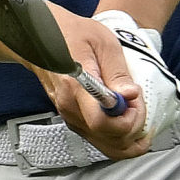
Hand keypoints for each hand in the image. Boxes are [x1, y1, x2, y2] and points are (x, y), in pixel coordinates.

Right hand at [28, 1, 153, 159]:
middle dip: (134, 127)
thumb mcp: (102, 42)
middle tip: (138, 103)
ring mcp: (70, 116)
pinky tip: (128, 122)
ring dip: (129, 135)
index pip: (102, 123)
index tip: (135, 101)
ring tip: (136, 112)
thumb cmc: (71, 34)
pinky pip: (100, 139)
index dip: (127, 119)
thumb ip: (117, 71)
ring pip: (106, 145)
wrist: (41, 37)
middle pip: (108, 139)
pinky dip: (119, 137)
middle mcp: (70, 107)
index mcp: (76, 87)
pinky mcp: (73, 119)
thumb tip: (129, 95)